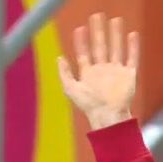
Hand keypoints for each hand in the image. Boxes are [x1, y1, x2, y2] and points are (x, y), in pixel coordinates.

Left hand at [58, 13, 137, 129]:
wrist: (107, 114)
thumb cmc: (88, 105)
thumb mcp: (71, 88)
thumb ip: (65, 73)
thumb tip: (59, 57)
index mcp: (88, 73)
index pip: (84, 53)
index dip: (81, 41)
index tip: (79, 29)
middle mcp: (102, 70)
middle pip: (100, 46)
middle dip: (98, 32)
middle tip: (97, 16)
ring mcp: (115, 71)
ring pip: (116, 48)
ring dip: (116, 35)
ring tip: (115, 20)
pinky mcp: (129, 74)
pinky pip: (131, 57)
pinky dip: (132, 46)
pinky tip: (131, 35)